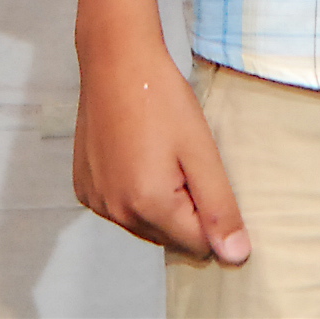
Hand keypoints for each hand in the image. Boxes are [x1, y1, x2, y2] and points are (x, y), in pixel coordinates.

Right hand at [70, 36, 249, 266]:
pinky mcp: (84, 188)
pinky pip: (119, 206)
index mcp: (149, 205)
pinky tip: (136, 153)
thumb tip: (235, 257)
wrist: (115, 61)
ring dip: (159, 201)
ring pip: (144, 224)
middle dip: (185, 208)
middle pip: (169, 237)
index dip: (211, 213)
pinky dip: (133, 191)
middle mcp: (116, 212)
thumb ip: (219, 207)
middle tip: (182, 158)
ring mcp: (96, 201)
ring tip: (158, 152)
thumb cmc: (161, 98)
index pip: (197, 245)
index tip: (204, 173)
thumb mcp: (201, 150)